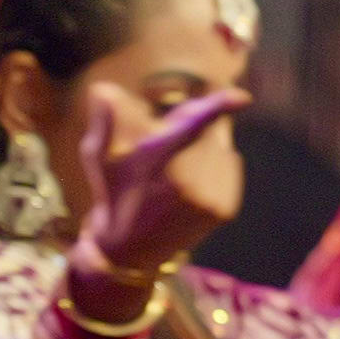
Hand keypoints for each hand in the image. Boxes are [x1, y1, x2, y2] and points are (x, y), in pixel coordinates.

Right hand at [72, 81, 248, 283]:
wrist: (132, 248)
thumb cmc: (114, 190)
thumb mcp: (98, 154)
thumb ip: (106, 118)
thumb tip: (103, 90)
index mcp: (155, 160)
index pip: (190, 126)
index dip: (217, 108)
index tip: (242, 97)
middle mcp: (187, 181)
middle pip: (209, 130)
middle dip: (194, 127)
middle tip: (169, 146)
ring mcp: (210, 198)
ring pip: (222, 147)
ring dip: (205, 147)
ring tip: (177, 173)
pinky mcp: (225, 210)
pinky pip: (230, 165)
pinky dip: (215, 164)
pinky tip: (191, 185)